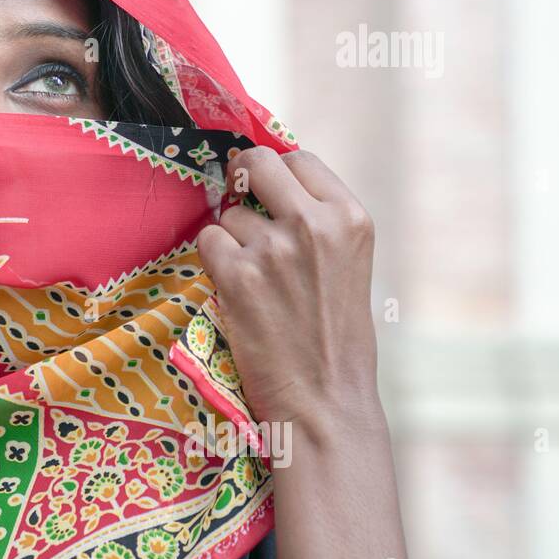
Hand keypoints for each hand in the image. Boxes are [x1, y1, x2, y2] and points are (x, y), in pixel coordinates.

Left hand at [195, 148, 380, 440]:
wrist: (324, 398)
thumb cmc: (336, 336)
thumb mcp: (349, 262)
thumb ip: (318, 221)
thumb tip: (265, 180)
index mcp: (351, 217)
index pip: (299, 160)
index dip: (275, 174)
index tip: (265, 191)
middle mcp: (314, 224)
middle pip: (257, 163)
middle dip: (242, 180)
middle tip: (239, 206)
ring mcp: (273, 248)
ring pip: (229, 213)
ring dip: (232, 238)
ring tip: (256, 278)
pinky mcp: (237, 275)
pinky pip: (208, 241)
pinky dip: (214, 261)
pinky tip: (236, 289)